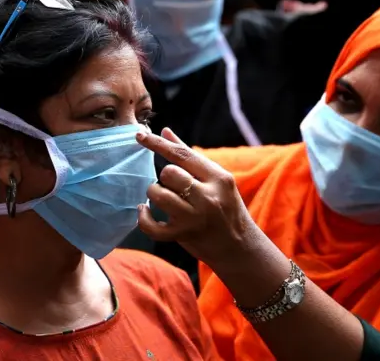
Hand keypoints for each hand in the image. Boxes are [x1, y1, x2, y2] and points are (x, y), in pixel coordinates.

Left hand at [135, 128, 255, 265]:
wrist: (240, 247)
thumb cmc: (226, 209)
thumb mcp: (217, 180)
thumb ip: (190, 156)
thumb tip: (165, 131)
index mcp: (219, 177)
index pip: (183, 154)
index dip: (158, 143)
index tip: (139, 136)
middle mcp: (208, 196)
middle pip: (169, 174)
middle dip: (164, 178)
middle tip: (172, 187)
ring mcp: (195, 217)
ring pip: (158, 194)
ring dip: (154, 194)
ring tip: (162, 198)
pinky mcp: (183, 235)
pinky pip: (152, 225)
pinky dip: (143, 218)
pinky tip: (145, 211)